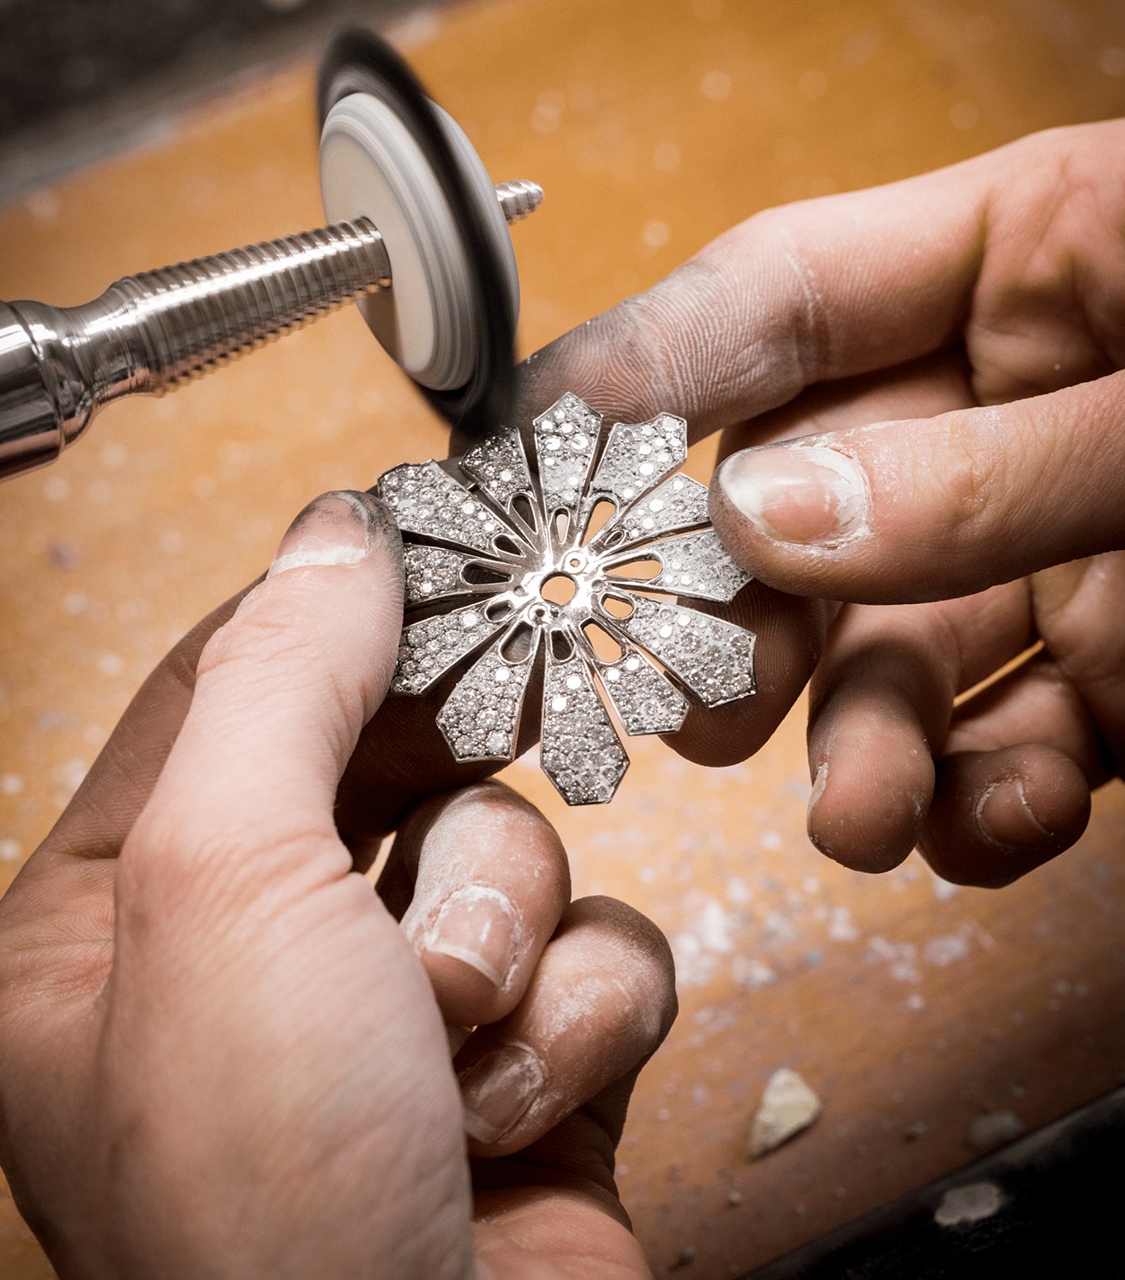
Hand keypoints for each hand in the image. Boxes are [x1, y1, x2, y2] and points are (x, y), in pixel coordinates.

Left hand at [0, 491, 675, 1278]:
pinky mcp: (527, 1062)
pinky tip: (523, 1106)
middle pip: (390, 753)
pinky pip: (599, 947)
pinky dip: (580, 1013)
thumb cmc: (265, 1202)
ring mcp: (396, 1011)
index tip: (429, 539)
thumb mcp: (223, 887)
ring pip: (513, 843)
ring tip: (457, 1041)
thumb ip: (275, 681)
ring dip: (506, 929)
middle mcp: (255, 955)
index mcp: (119, 914)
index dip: (334, 607)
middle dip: (448, 777)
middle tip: (504, 718)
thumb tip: (335, 533)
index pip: (230, 685)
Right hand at [518, 118, 1124, 885]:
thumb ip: (994, 469)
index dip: (644, 362)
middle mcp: (1013, 410)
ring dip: (854, 745)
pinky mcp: (1118, 675)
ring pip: (890, 651)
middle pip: (802, 499)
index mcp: (1031, 260)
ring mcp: (1058, 547)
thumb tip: (770, 522)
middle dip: (730, 607)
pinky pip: (1012, 753)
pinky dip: (984, 809)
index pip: (783, 293)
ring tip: (851, 807)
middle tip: (681, 680)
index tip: (526, 444)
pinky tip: (981, 821)